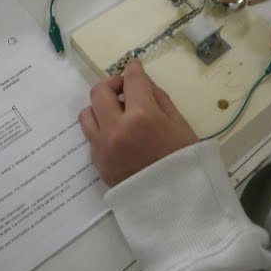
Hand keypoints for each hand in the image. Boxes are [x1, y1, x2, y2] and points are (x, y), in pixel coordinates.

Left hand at [78, 58, 197, 186]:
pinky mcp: (97, 161)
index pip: (131, 80)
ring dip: (100, 107)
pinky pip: (91, 135)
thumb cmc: (184, 163)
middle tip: (124, 90)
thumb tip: (143, 82)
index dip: (133, 68)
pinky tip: (117, 134)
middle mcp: (116, 128)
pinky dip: (101, 128)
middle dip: (112, 84)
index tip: (133, 65)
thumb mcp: (180, 125)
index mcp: (142, 116)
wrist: (174, 205)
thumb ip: (159, 99)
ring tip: (117, 113)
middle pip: (99, 91)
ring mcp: (102, 146)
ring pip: (87, 112)